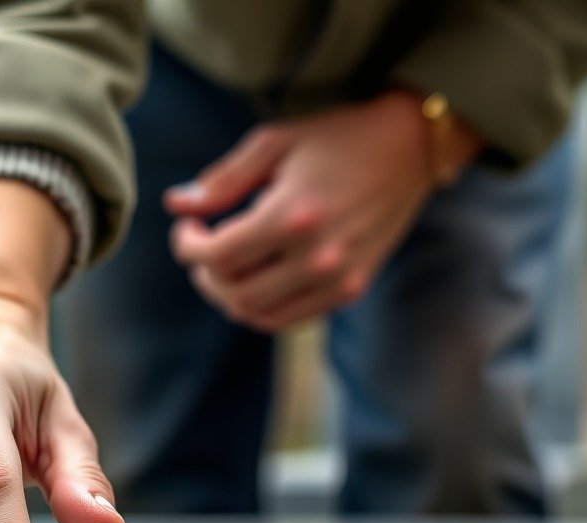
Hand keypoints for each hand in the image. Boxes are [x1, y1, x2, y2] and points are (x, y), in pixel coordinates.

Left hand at [164, 88, 481, 331]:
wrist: (411, 148)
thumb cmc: (338, 139)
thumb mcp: (275, 144)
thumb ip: (223, 179)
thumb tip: (175, 204)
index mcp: (292, 215)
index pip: (218, 256)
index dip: (188, 246)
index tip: (187, 228)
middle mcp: (316, 256)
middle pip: (235, 293)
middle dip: (205, 276)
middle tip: (202, 251)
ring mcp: (336, 279)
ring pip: (260, 315)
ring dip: (231, 297)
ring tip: (225, 269)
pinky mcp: (350, 289)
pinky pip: (290, 318)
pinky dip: (263, 308)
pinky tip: (258, 279)